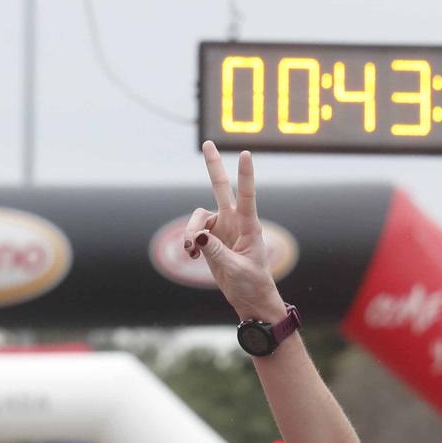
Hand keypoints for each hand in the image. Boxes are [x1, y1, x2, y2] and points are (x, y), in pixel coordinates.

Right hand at [187, 143, 286, 322]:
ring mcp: (222, 228)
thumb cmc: (251, 284)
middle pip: (220, 188)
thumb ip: (216, 251)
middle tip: (207, 143)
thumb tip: (198, 236)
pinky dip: (189, 242)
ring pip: (197, 217)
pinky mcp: (210, 239)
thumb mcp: (235, 269)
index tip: (246, 154)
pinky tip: (192, 256)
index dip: (245, 175)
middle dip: (213, 166)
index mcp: (249, 227)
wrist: (250, 299)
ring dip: (190, 231)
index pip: (246, 196)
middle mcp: (235, 222)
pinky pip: (193, 232)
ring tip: (191, 250)